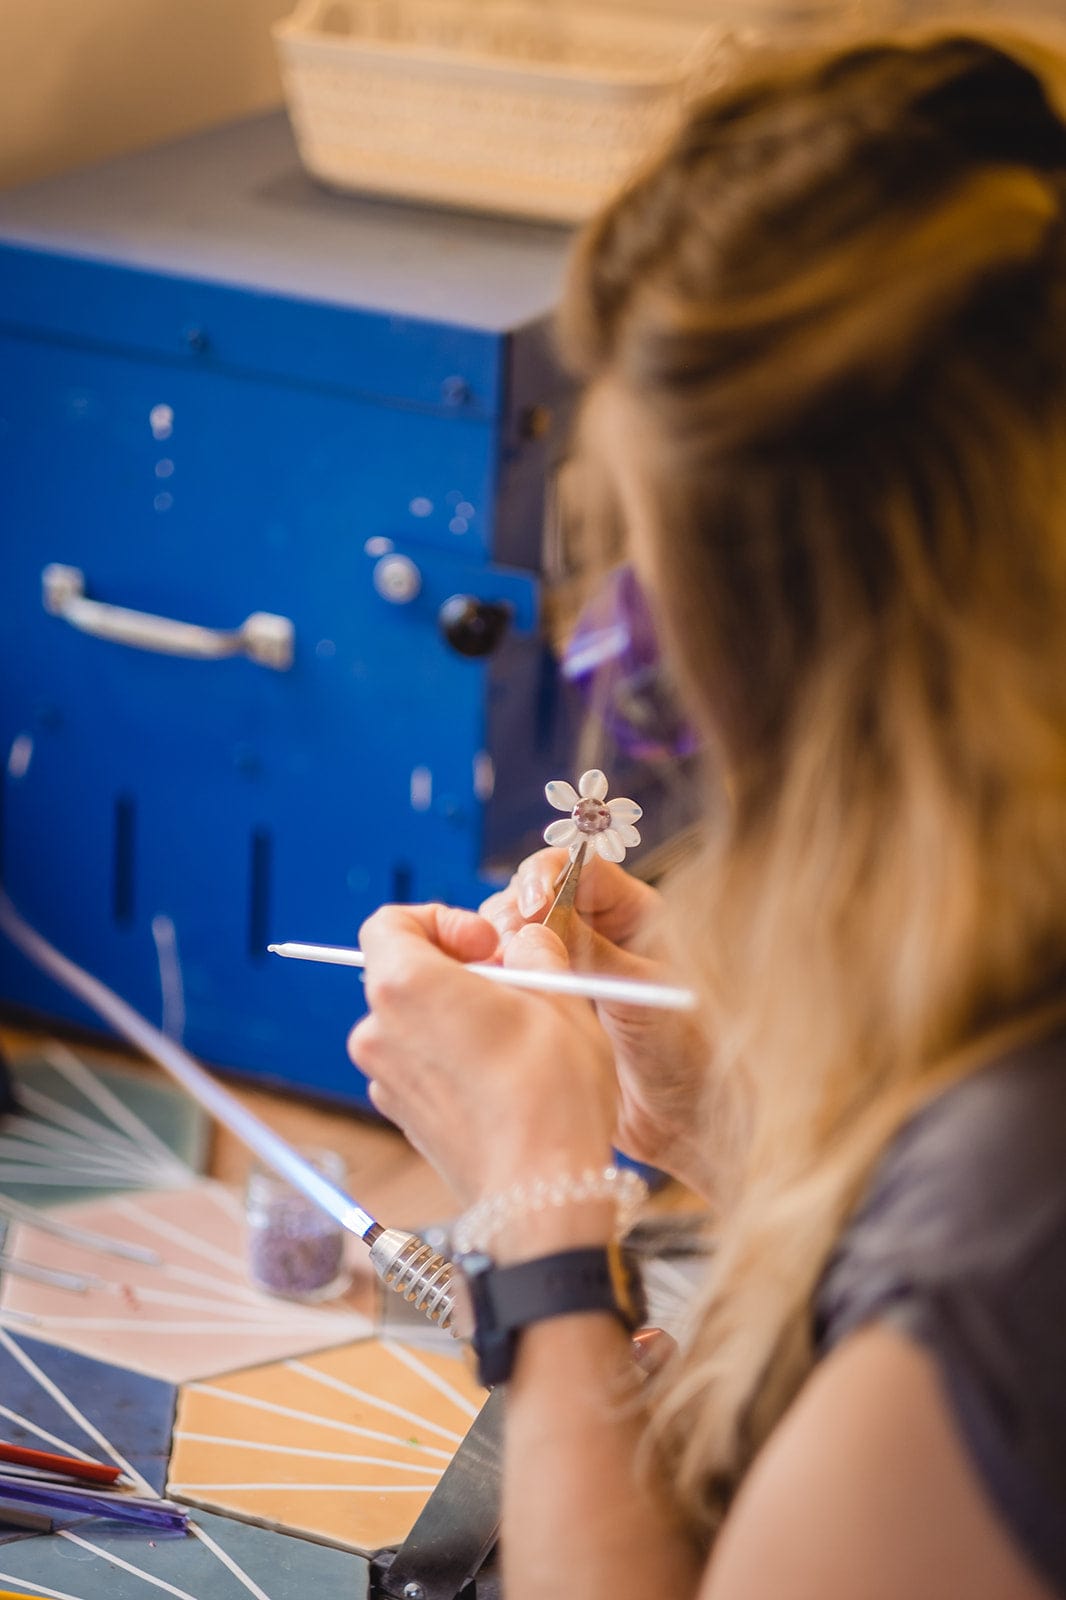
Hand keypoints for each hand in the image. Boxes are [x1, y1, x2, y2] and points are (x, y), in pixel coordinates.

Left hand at [347, 903, 617, 1210]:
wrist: (539, 1195)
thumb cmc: (550, 1096)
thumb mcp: (559, 998)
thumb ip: (534, 952)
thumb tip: (526, 942)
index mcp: (406, 986)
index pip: (390, 922)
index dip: (441, 920)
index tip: (486, 944)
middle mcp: (379, 1031)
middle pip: (403, 972)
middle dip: (457, 968)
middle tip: (513, 985)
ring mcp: (384, 1078)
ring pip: (413, 1019)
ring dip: (457, 1012)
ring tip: (515, 1032)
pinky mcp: (400, 1114)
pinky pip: (418, 1062)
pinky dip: (451, 1053)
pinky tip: (501, 1073)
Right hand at [480, 851, 714, 1194]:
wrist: (684, 1119)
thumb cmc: (686, 1055)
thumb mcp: (640, 995)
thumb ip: (593, 952)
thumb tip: (540, 915)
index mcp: (632, 913)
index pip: (578, 868)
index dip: (545, 877)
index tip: (531, 907)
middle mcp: (597, 932)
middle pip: (534, 895)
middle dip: (513, 915)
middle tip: (506, 950)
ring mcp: (569, 967)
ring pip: (515, 936)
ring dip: (499, 949)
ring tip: (499, 977)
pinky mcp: (548, 1001)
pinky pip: (511, 977)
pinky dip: (496, 981)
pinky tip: (495, 998)